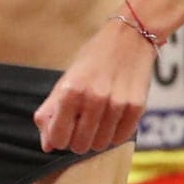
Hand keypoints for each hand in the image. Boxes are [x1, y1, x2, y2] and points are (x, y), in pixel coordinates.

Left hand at [33, 16, 156, 152]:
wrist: (129, 37)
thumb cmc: (94, 58)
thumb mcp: (67, 78)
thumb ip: (51, 111)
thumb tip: (46, 145)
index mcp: (71, 90)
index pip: (58, 139)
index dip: (59, 138)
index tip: (64, 129)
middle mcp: (94, 98)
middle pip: (79, 146)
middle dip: (78, 139)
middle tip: (82, 123)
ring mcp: (117, 104)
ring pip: (101, 145)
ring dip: (97, 137)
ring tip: (99, 118)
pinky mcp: (136, 107)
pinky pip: (121, 138)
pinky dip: (115, 133)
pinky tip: (113, 117)